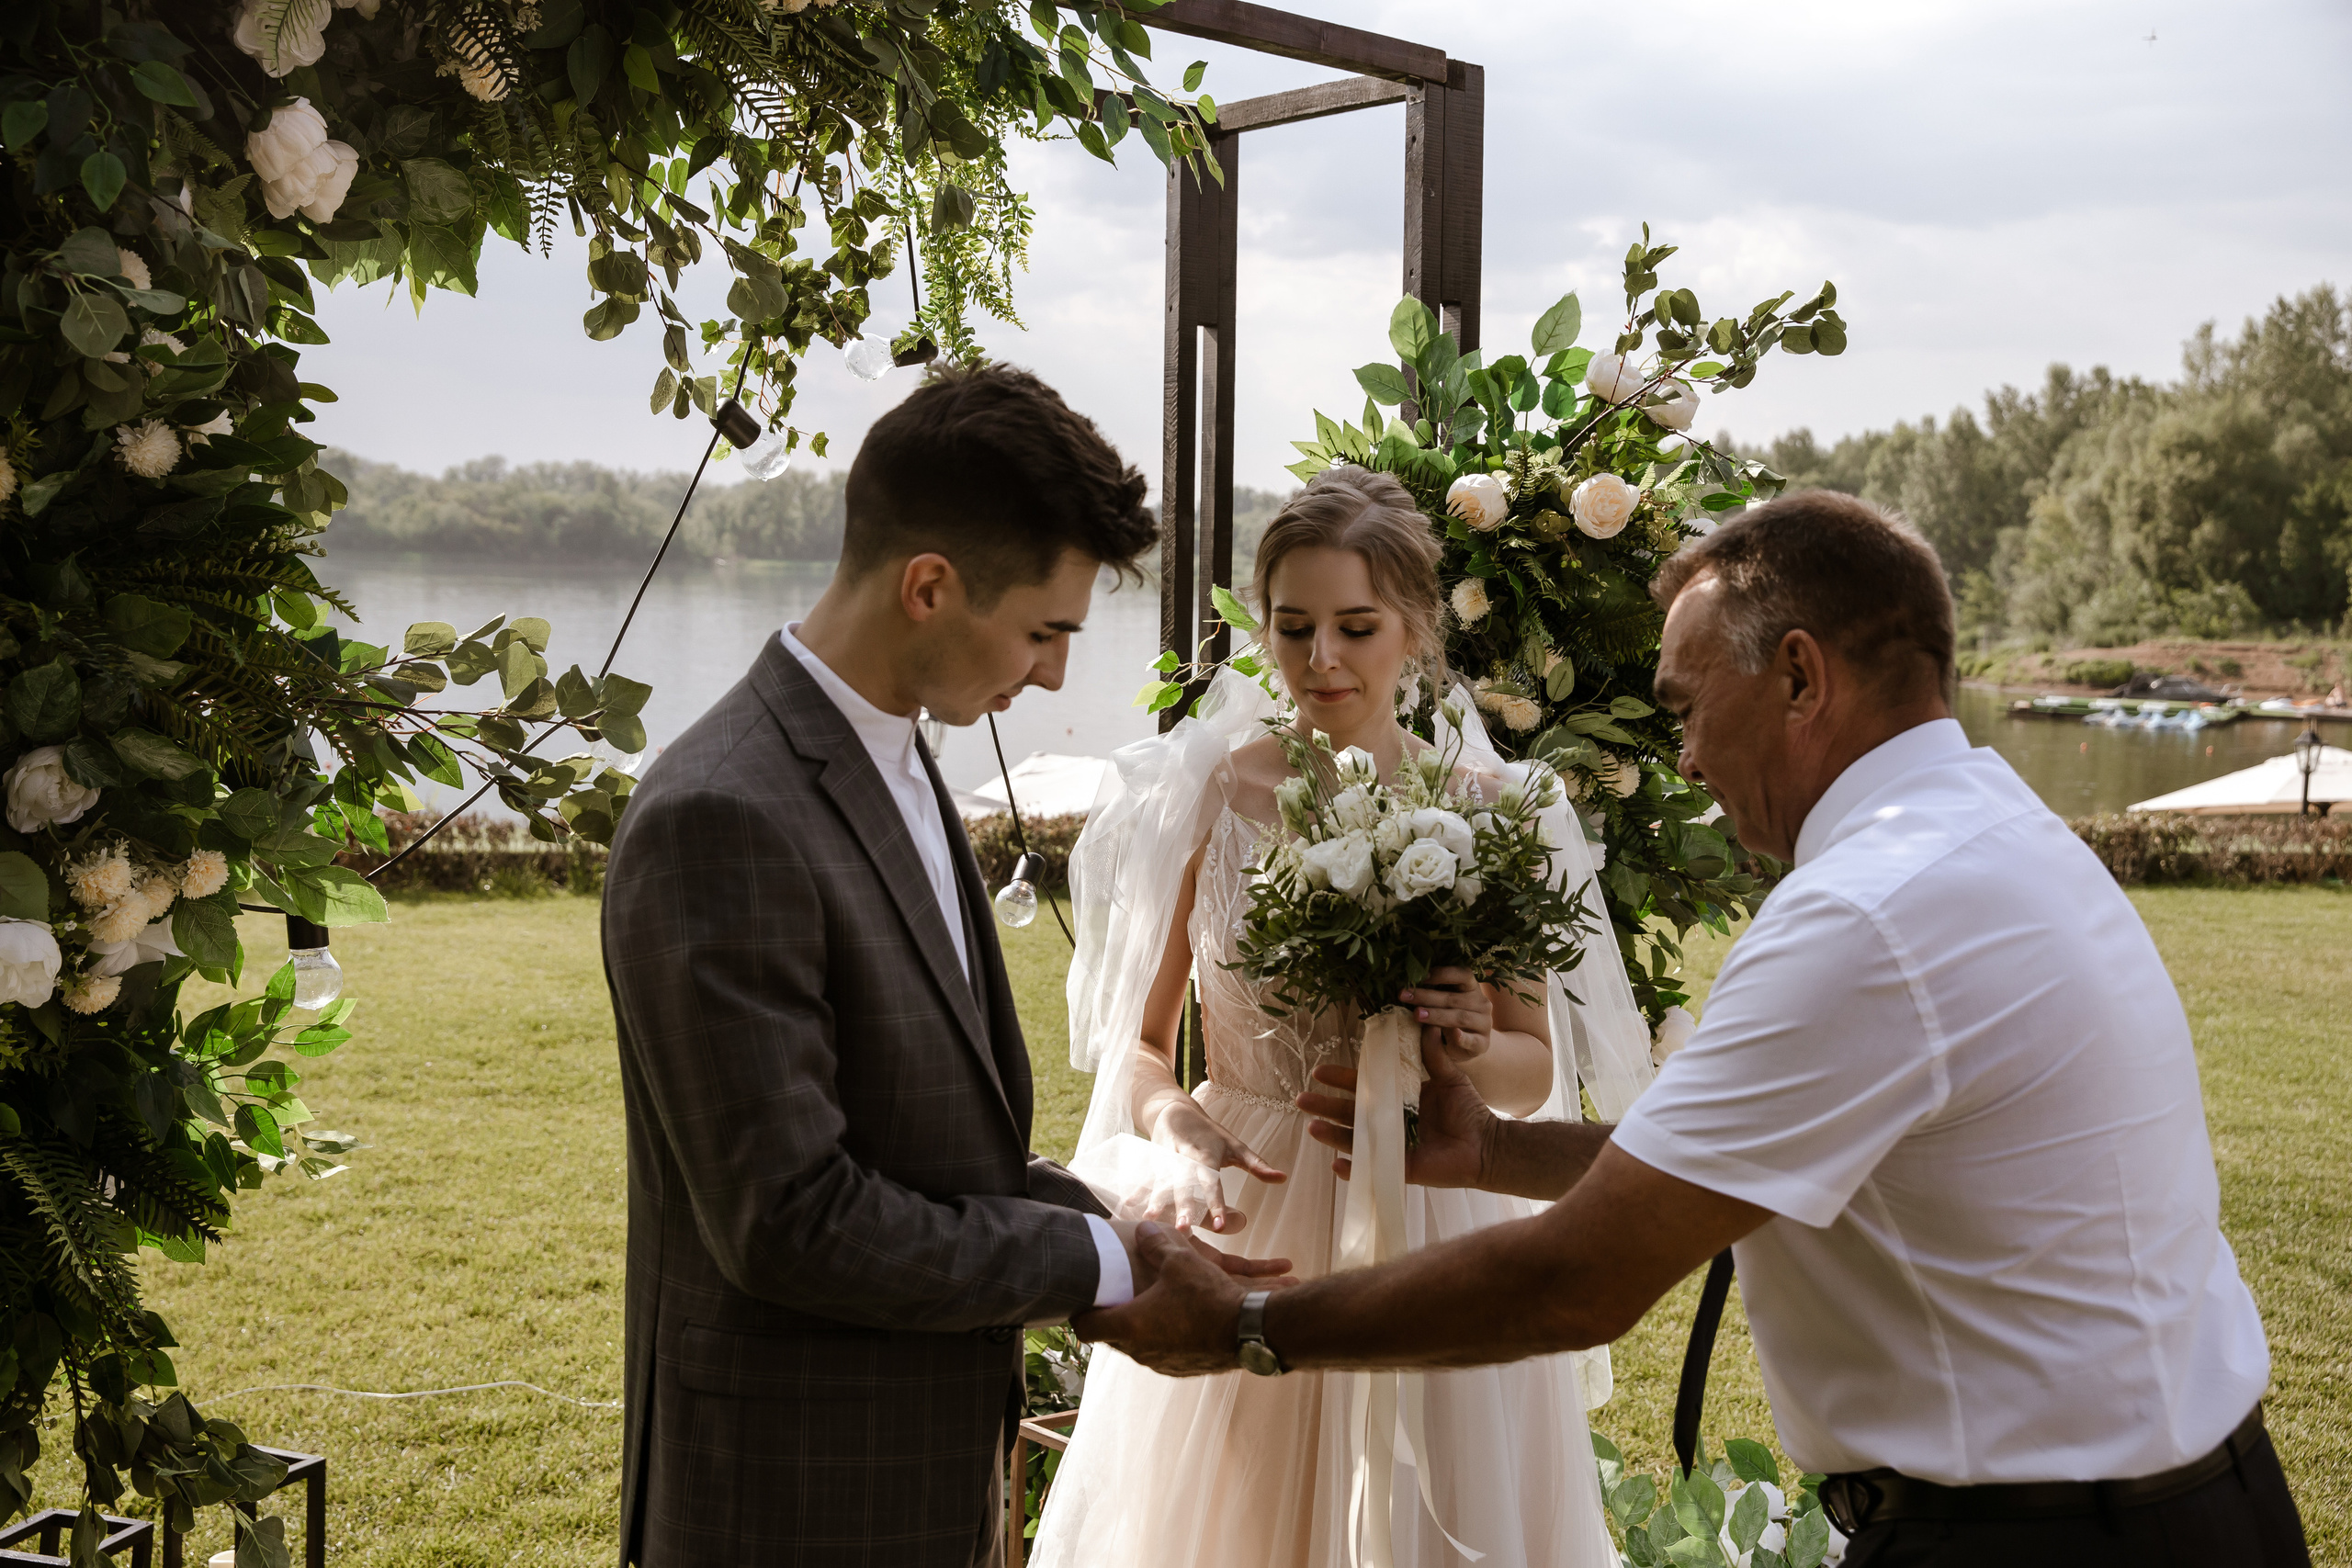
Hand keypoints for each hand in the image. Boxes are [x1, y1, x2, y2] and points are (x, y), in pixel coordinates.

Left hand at [1076, 1221, 1291, 1374]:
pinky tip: (1178, 1318)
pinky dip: (1163, 1336)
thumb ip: (1154, 1243)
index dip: (1079, 1313)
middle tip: (1117, 1295)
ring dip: (1140, 1326)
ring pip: (1138, 1345)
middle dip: (1113, 1316)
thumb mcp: (1179, 1260)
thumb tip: (1141, 1229)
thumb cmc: (1208, 1294)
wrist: (1250, 1330)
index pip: (1085, 1328)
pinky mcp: (1182, 1369)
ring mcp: (1161, 1364)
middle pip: (1111, 1336)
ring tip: (1150, 1304)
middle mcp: (1139, 1351)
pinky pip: (1162, 1352)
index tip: (1082, 1300)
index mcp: (1129, 1326)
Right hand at [1143, 1098, 1286, 1233]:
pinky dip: (1136, 1191)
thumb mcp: (1235, 1146)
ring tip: (1151, 1220)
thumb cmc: (1210, 1134)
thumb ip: (1257, 1165)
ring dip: (1156, 1202)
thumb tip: (1283, 1178)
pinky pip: (1144, 1179)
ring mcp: (1165, 1160)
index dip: (1215, 1204)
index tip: (1219, 1227)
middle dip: (1183, 1207)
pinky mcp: (1151, 1162)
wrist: (1174, 1111)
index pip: (1213, 1182)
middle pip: (1185, 1185)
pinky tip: (1128, 1206)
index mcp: (1207, 1155)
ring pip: (1161, 1183)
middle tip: (1183, 1229)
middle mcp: (1185, 1158)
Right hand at [1297, 1023, 1494, 1189]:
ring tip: (1312, 1128)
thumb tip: (1426, 1024)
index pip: (1364, 1088)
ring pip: (1355, 1141)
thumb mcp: (1450, 1077)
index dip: (1341, 1080)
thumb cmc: (1470, 1112)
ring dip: (1333, 1135)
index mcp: (1398, 1100)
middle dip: (1325, 1107)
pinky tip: (1337, 1164)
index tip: (1320, 1072)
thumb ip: (1434, 1055)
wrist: (1487, 1144)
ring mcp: (1393, 1147)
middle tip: (1301, 1100)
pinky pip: (1373, 1169)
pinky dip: (1354, 1169)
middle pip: (1351, 1114)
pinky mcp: (1402, 1169)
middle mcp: (1390, 1124)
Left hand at [1398, 966, 1497, 1061]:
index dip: (1443, 974)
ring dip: (1437, 1015)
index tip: (1420, 976)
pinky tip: (1454, 1034)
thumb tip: (1409, 989)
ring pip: (1460, 1017)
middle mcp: (1481, 1003)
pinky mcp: (1483, 1043)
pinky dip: (1463, 1038)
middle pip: (1454, 998)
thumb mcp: (1442, 1005)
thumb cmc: (1449, 1021)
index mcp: (1471, 988)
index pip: (1463, 974)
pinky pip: (1473, 1040)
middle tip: (1404, 995)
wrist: (1467, 1047)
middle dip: (1427, 996)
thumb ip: (1433, 996)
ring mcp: (1484, 1024)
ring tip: (1417, 1015)